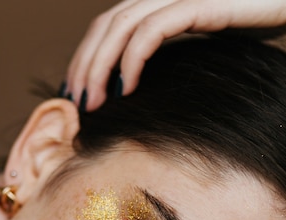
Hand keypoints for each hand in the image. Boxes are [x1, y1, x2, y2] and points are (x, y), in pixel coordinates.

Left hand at [67, 0, 285, 109]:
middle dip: (84, 67)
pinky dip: (132, 59)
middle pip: (105, 26)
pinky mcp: (199, 3)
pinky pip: (153, 30)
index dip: (84, 57)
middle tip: (76, 104)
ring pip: (121, 27)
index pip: (106, 27)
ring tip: (94, 104)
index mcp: (157, 3)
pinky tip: (126, 88)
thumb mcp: (198, 48)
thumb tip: (137, 91)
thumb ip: (167, 58)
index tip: (74, 93)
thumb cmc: (249, 29)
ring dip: (101, 68)